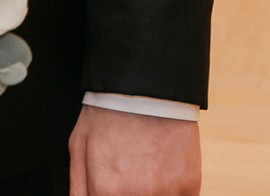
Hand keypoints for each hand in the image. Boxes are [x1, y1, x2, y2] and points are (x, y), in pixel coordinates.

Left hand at [70, 106, 199, 195]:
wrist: (148, 84)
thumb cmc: (110, 112)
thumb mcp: (79, 147)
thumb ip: (79, 189)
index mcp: (107, 192)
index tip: (113, 188)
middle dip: (128, 193)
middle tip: (130, 174)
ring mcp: (167, 192)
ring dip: (151, 193)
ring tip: (146, 170)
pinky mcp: (190, 184)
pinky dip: (172, 192)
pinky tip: (163, 170)